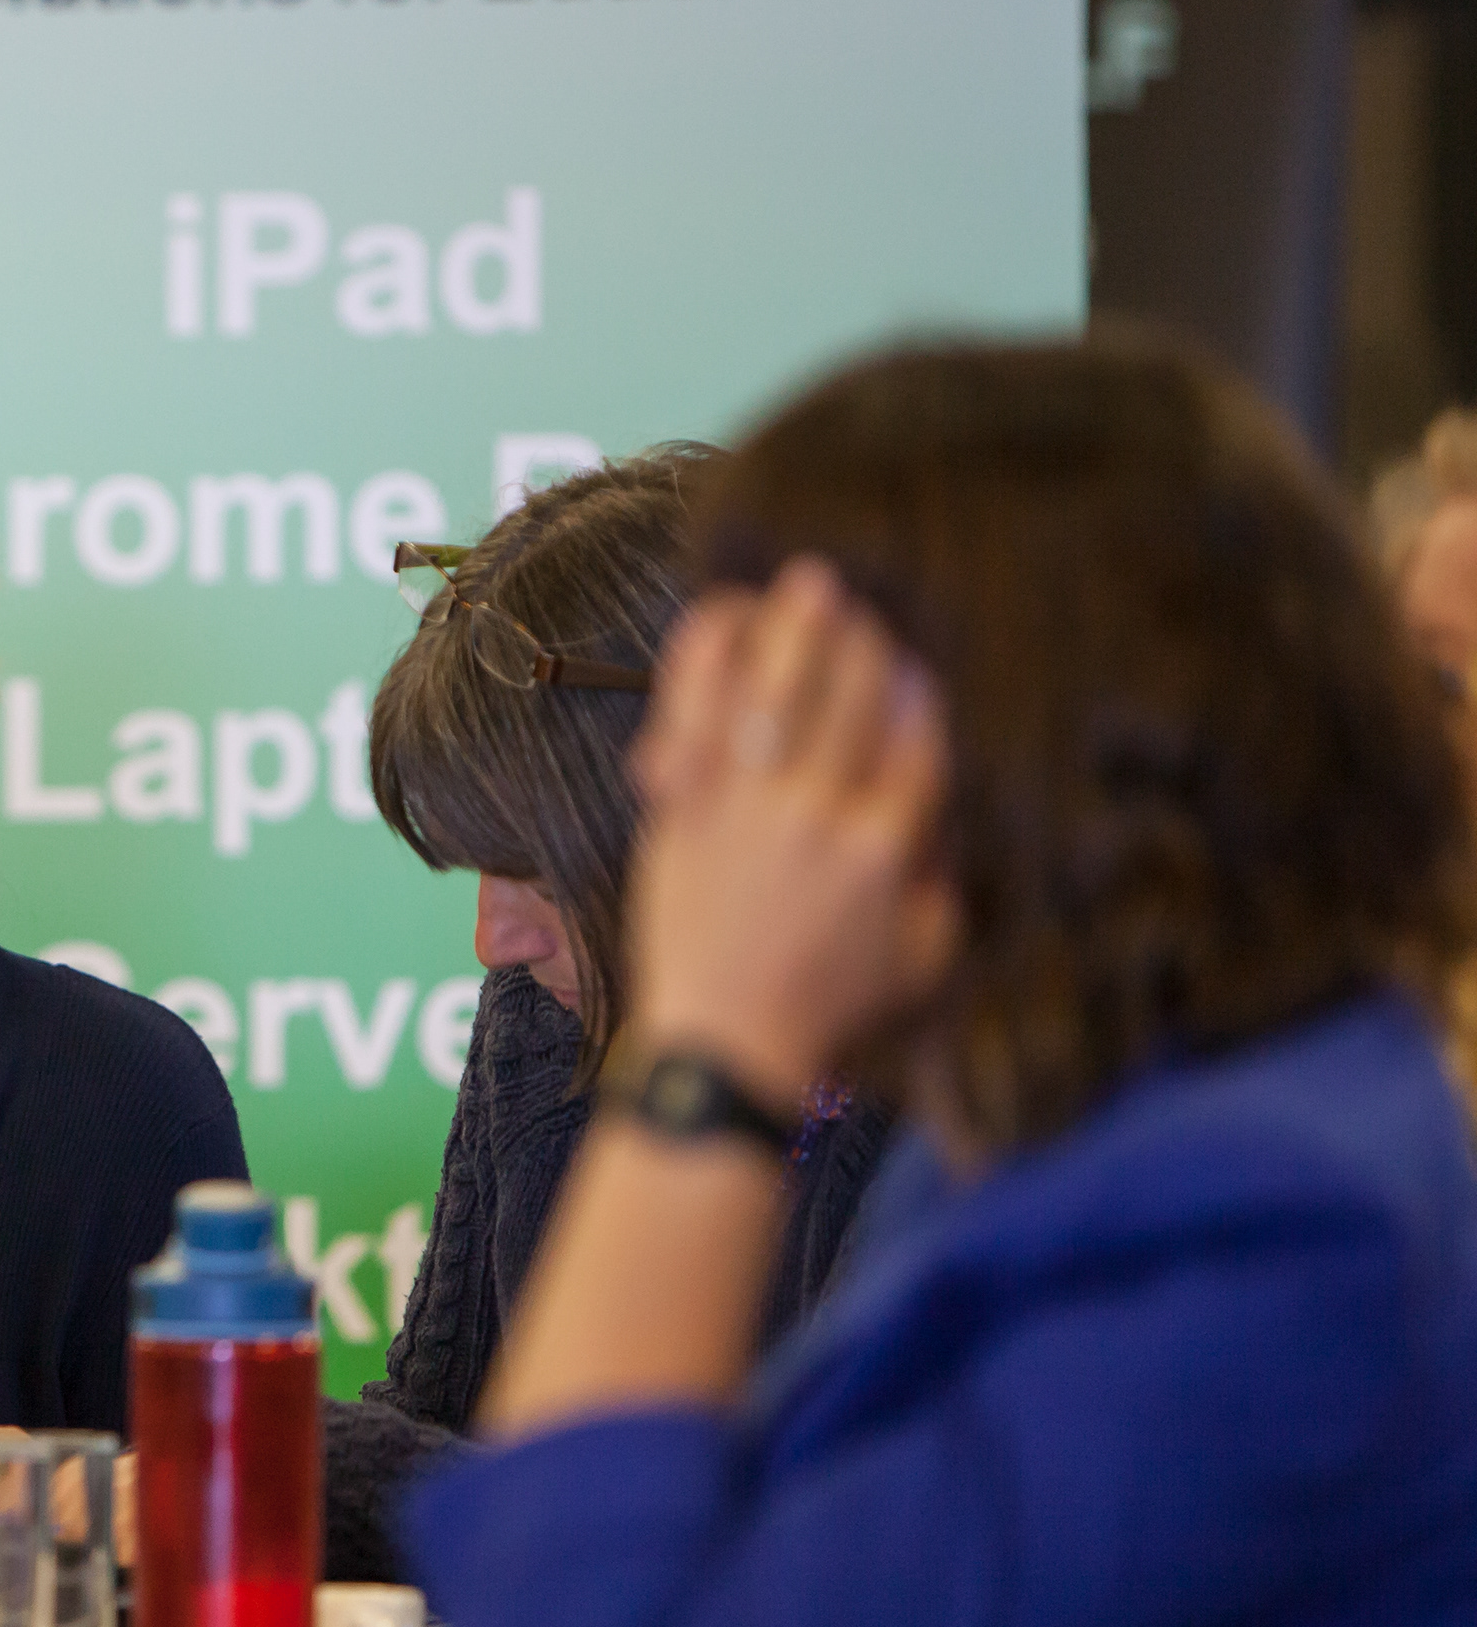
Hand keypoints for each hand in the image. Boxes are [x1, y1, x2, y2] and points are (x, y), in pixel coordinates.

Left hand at [626, 557, 956, 1102]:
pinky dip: (708, 662)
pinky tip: (720, 618)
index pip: (915, 743)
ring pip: (778, 695)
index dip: (915, 693)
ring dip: (797, 630)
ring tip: (807, 582)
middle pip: (852, 704)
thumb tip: (942, 821)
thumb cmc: (826, 1009)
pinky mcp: (684, 811)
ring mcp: (749, 810)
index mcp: (890, 850)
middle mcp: (823, 818)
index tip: (912, 663)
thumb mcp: (921, 959)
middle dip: (860, 642)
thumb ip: (941, 885)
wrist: (725, 1043)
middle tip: (860, 602)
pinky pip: (696, 716)